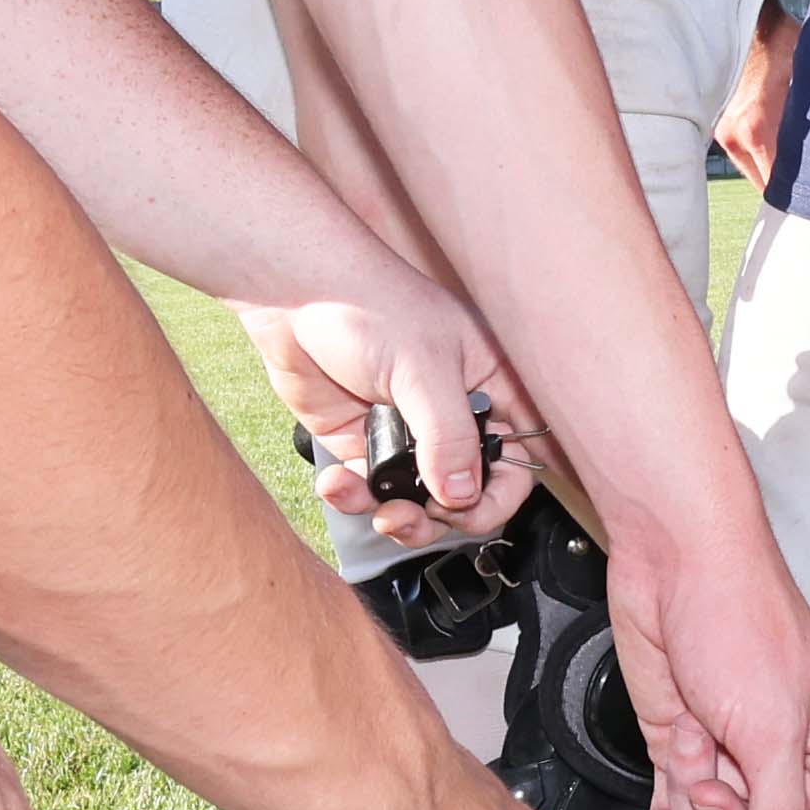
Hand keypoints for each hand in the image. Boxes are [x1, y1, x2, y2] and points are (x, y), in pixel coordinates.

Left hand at [273, 271, 533, 545]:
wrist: (291, 295)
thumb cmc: (367, 302)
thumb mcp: (422, 368)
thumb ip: (448, 436)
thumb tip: (462, 495)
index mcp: (488, 385)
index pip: (517, 452)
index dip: (501, 489)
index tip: (469, 507)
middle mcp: (451, 413)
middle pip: (468, 488)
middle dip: (444, 513)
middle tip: (419, 513)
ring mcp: (407, 431)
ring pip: (419, 499)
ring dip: (399, 514)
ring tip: (378, 509)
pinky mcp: (362, 441)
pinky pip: (369, 488)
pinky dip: (354, 497)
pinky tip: (338, 484)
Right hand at [708, 0, 802, 189]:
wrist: (754, 21)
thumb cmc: (786, 46)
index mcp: (758, 129)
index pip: (776, 185)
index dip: (796, 199)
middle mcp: (735, 136)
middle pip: (762, 184)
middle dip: (786, 191)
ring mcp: (724, 131)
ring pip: (752, 170)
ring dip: (772, 173)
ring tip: (800, 175)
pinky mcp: (720, 124)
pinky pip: (743, 154)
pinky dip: (761, 158)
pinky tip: (780, 154)